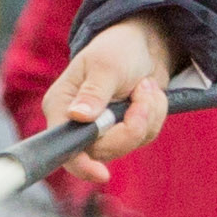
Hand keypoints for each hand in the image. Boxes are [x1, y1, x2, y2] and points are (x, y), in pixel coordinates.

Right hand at [39, 18, 178, 184]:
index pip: (65, 148)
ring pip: (129, 144)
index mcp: (62, 107)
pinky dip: (154, 114)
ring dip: (146, 114)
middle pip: (103, 151)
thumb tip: (79, 117)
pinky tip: (149, 92)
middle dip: (131, 125)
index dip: (81, 166)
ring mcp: (103, 128)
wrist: (144, 42)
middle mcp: (78, 123)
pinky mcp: (124, 129)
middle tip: (142, 94)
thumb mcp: (106, 66)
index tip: (102, 174)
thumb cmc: (118, 48)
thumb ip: (94, 93)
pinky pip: (145, 135)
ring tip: (144, 85)